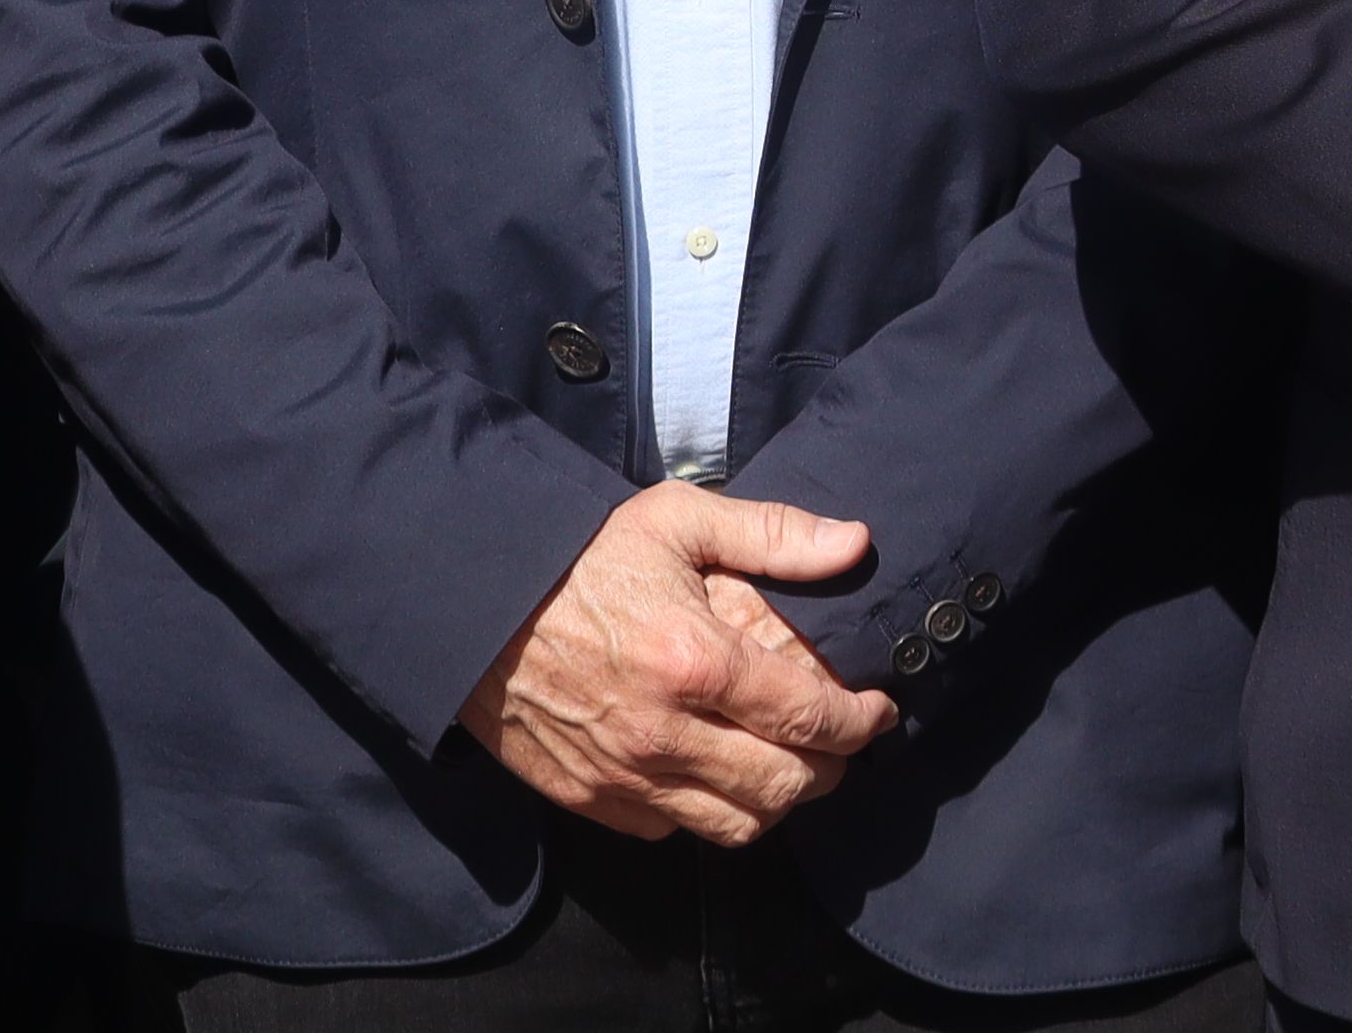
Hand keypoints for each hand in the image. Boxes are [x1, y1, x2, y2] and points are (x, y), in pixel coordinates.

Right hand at [459, 480, 892, 842]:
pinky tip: (719, 774)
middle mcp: (663, 733)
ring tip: (791, 763)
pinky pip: (672, 831)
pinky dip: (709, 812)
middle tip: (842, 741)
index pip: (810, 718)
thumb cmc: (581, 556)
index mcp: (694, 661)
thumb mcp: (678, 520)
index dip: (860, 721)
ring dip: (778, 802)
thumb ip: (773, 534)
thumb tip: (856, 544)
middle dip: (831, 768)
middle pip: (784, 786)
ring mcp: (623, 775)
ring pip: (735, 826)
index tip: (878, 710)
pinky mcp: (589, 799)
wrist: (473, 603)